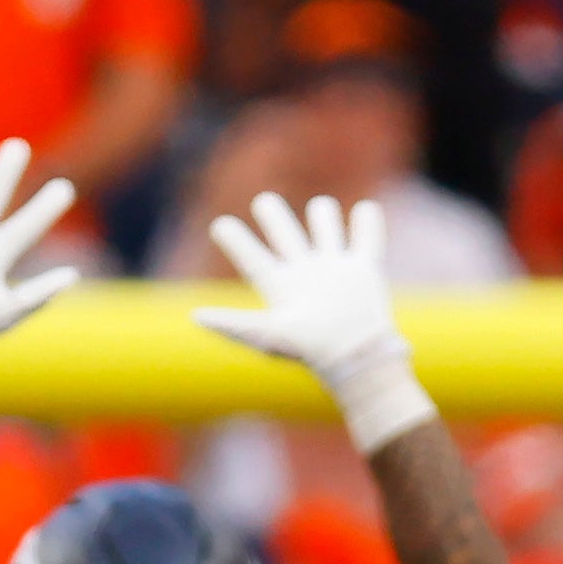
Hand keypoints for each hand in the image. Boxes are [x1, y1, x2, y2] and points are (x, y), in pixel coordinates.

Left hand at [193, 188, 431, 452]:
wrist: (356, 358)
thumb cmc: (310, 349)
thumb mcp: (267, 335)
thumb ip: (232, 324)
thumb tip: (195, 317)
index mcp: (278, 285)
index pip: (249, 255)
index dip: (233, 238)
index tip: (220, 225)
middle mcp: (303, 272)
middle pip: (282, 228)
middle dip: (271, 211)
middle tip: (264, 204)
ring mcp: (334, 267)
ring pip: (324, 222)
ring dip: (322, 212)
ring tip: (322, 215)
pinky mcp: (364, 268)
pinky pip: (367, 234)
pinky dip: (366, 220)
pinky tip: (362, 213)